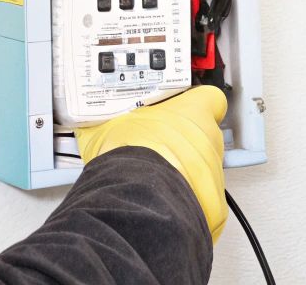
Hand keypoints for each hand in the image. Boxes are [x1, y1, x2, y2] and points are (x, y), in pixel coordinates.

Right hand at [75, 85, 228, 241]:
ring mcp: (214, 173)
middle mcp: (210, 140)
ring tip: (157, 180)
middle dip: (184, 146)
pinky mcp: (213, 205)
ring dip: (185, 175)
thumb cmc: (130, 154)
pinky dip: (187, 204)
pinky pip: (203, 202)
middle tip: (158, 151)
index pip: (211, 99)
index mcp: (194, 112)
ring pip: (204, 172)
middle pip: (205, 139)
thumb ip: (116, 120)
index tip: (183, 112)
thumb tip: (91, 123)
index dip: (196, 107)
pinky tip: (164, 202)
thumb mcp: (110, 125)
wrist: (136, 194)